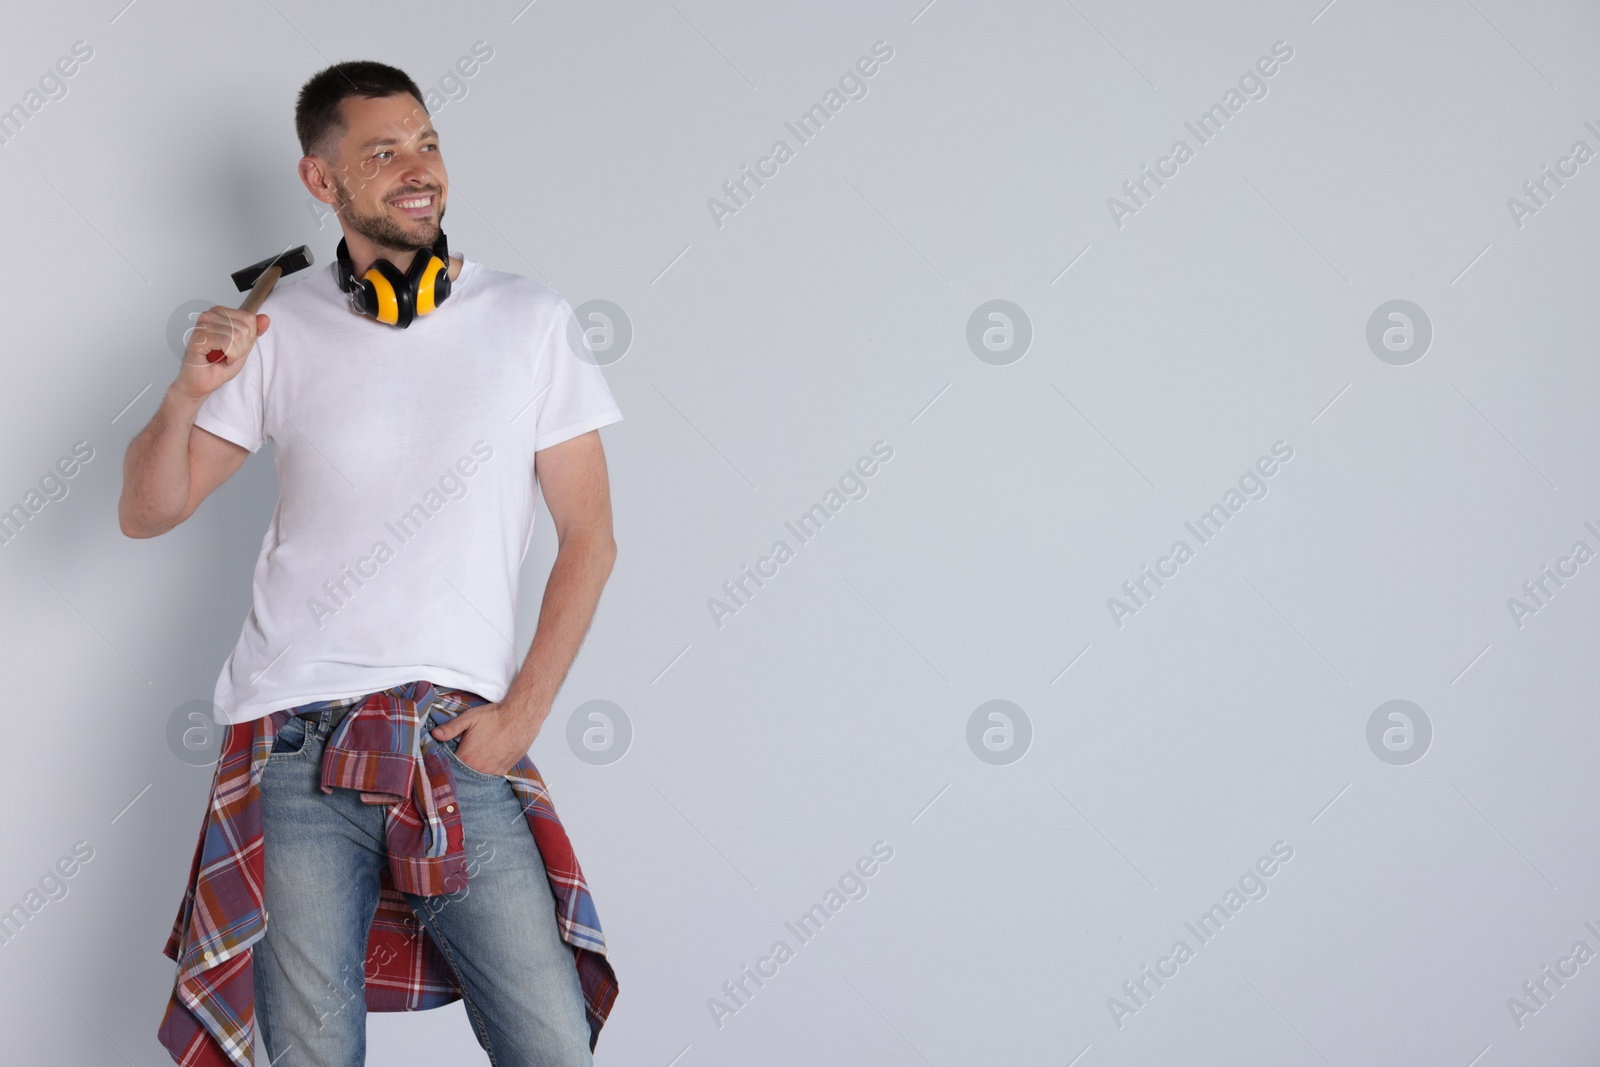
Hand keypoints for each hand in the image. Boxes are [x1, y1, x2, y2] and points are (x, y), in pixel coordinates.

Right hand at [175, 307, 268, 400]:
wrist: (200, 383)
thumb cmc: (218, 365)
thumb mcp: (243, 347)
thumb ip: (254, 332)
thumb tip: (265, 318)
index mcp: (219, 313)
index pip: (250, 319)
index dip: (248, 339)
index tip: (234, 348)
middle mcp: (209, 315)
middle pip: (245, 328)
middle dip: (241, 348)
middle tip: (226, 355)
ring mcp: (202, 325)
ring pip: (237, 335)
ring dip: (235, 354)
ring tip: (221, 357)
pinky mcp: (198, 337)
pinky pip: (227, 343)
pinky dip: (229, 356)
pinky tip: (217, 359)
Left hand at [431, 700, 546, 776]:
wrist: (521, 717)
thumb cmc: (495, 716)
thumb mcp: (469, 718)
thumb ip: (450, 728)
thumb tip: (434, 735)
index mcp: (467, 757)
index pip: (450, 765)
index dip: (448, 759)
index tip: (451, 751)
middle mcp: (479, 768)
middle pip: (464, 771)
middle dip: (462, 763)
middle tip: (466, 750)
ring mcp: (492, 771)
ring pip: (478, 773)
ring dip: (476, 766)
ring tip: (479, 752)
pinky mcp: (504, 770)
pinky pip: (491, 773)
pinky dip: (488, 767)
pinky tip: (489, 755)